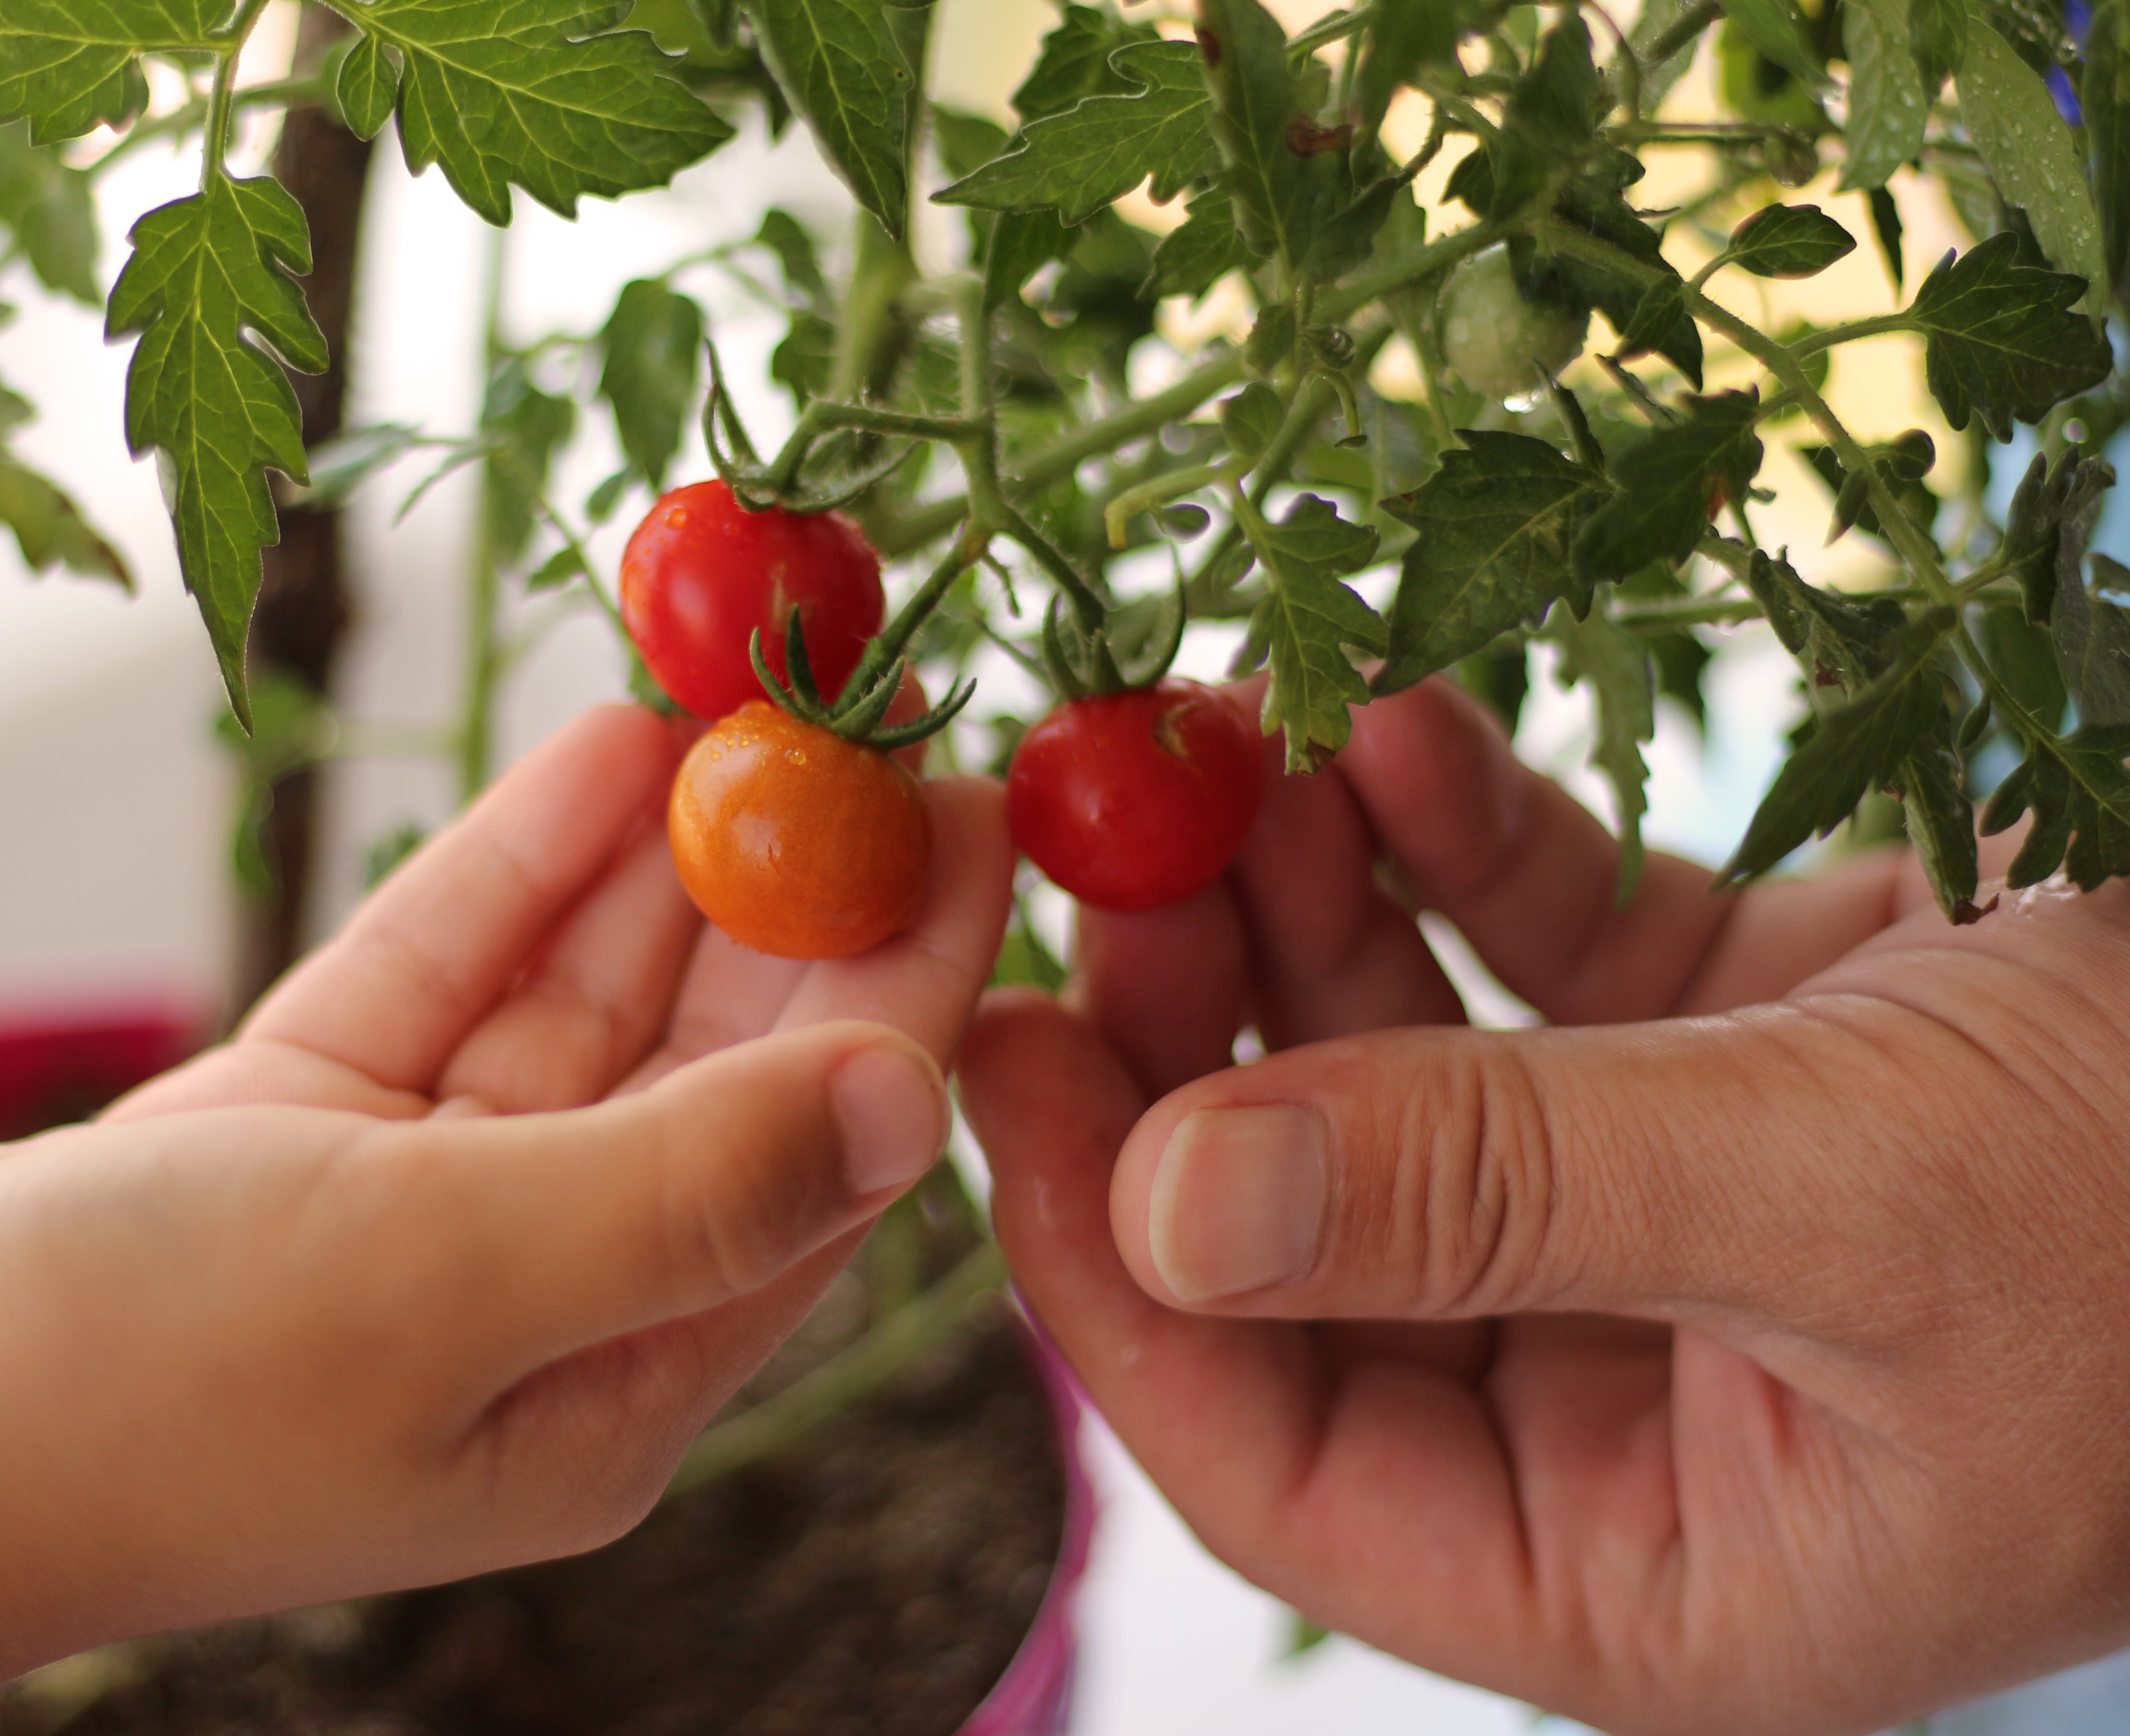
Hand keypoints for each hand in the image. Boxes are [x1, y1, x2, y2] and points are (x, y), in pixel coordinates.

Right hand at [0, 704, 1013, 1735]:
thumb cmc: (128, 1396)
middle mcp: (534, 1297)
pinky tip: (604, 748)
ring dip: (664, 854)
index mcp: (607, 1381)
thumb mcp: (442, 1283)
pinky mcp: (294, 1141)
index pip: (818, 1152)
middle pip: (712, 1061)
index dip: (909, 976)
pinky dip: (515, 872)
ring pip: (579, 1001)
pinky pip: (445, 981)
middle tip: (881, 710)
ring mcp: (410, 1212)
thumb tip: (908, 1099)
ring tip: (756, 689)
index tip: (984, 812)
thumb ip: (683, 1187)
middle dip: (796, 890)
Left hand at [960, 676, 2129, 1735]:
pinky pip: (1542, 955)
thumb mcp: (1838, 1197)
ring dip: (1303, 909)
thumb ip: (1491, 1197)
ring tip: (1212, 756)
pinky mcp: (1742, 1053)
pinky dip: (1466, 839)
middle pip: (1318, 1235)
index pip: (1279, 1459)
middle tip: (1088, 850)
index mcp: (1654, 1562)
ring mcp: (1680, 1217)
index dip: (1106, 1272)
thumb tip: (1164, 1208)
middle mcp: (1641, 1405)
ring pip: (1406, 1068)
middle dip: (1196, 1039)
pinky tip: (1393, 731)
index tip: (988, 1060)